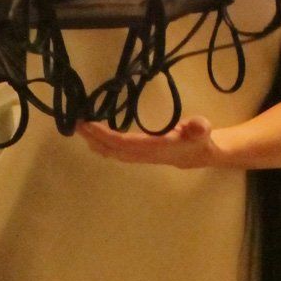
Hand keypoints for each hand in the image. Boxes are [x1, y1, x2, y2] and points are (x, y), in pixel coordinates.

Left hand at [75, 114, 225, 169]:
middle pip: (114, 150)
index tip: (91, 125)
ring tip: (78, 128)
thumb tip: (199, 125)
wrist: (201, 154)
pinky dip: (101, 144)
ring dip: (95, 142)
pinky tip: (91, 136)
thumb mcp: (203, 131)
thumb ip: (200, 128)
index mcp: (156, 148)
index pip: (127, 144)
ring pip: (112, 153)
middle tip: (76, 124)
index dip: (108, 136)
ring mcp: (139, 156)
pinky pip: (116, 151)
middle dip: (94, 138)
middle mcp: (144, 155)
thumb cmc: (199, 139)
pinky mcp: (138, 154)